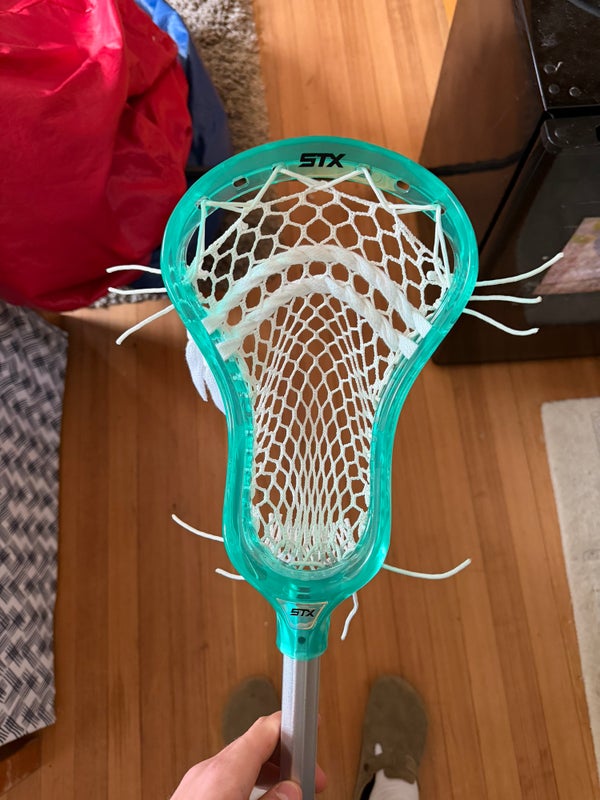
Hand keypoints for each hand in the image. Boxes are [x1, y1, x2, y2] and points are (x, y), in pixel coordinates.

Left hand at [170, 711, 326, 799]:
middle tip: (310, 779)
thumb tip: (291, 790)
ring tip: (286, 795)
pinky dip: (245, 784)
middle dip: (284, 759)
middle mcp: (206, 771)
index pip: (265, 728)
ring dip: (266, 773)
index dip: (292, 726)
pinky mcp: (186, 797)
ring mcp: (192, 784)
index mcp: (224, 771)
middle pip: (253, 746)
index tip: (311, 728)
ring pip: (238, 764)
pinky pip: (222, 780)